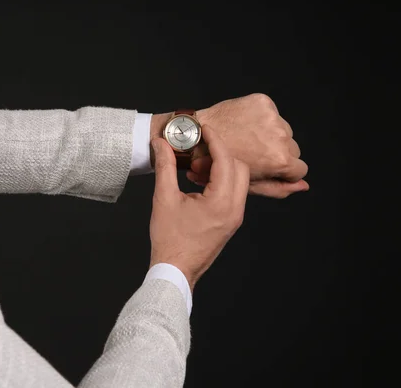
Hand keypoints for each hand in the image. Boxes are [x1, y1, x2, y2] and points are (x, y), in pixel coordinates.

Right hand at [149, 125, 248, 289]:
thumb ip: (165, 167)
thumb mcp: (163, 198)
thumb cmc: (169, 239)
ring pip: (238, 180)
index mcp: (221, 202)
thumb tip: (161, 143)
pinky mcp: (230, 222)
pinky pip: (233, 193)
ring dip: (220, 168)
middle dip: (220, 154)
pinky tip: (197, 183)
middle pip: (239, 168)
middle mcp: (234, 209)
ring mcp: (235, 217)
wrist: (176, 270)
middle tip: (198, 151)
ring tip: (194, 169)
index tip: (204, 130)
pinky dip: (220, 182)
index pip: (226, 160)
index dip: (215, 141)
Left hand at [190, 93, 308, 197]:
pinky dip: (261, 119)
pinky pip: (272, 113)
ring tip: (247, 139)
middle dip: (277, 153)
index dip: (284, 171)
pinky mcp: (263, 102)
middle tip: (254, 154)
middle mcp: (280, 136)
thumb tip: (303, 186)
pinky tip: (243, 126)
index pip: (300, 168)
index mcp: (279, 159)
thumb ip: (278, 188)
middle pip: (293, 149)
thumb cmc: (219, 165)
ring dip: (270, 135)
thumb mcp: (248, 184)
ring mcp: (272, 117)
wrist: (196, 136)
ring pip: (284, 130)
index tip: (268, 167)